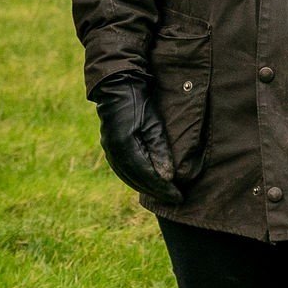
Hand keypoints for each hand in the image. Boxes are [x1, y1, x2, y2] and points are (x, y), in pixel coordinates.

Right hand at [97, 82, 181, 201]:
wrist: (117, 88)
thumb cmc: (139, 102)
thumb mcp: (153, 123)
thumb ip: (160, 150)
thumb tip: (166, 177)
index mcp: (124, 145)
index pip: (146, 175)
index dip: (163, 188)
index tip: (178, 196)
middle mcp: (114, 152)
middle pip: (137, 180)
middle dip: (157, 191)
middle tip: (176, 199)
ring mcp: (109, 151)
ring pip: (129, 178)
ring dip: (147, 188)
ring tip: (165, 194)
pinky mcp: (110, 149)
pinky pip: (124, 171)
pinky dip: (137, 180)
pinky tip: (148, 183)